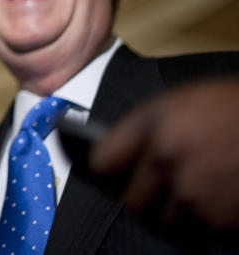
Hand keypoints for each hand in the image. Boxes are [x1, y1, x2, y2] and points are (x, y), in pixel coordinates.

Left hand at [89, 79, 238, 231]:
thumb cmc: (233, 106)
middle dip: (143, 198)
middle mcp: (166, 160)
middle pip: (132, 202)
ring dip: (176, 211)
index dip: (106, 170)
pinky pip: (199, 227)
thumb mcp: (180, 101)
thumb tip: (120, 156)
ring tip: (196, 188)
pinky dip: (206, 217)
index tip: (110, 173)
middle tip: (158, 190)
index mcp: (152, 125)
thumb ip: (145, 129)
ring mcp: (193, 192)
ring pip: (166, 220)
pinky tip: (219, 194)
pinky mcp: (219, 218)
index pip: (102, 162)